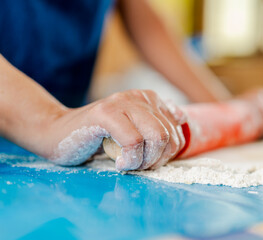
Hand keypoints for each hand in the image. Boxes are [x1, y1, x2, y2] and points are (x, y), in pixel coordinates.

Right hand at [44, 90, 185, 170]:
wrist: (57, 133)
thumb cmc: (98, 137)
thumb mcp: (134, 129)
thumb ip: (157, 123)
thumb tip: (182, 117)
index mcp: (149, 99)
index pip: (177, 130)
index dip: (168, 153)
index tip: (149, 160)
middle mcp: (139, 97)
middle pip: (168, 136)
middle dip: (157, 160)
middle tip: (139, 166)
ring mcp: (122, 102)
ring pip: (156, 137)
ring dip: (144, 161)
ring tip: (129, 164)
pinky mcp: (106, 112)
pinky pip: (133, 142)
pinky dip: (129, 160)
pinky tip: (118, 163)